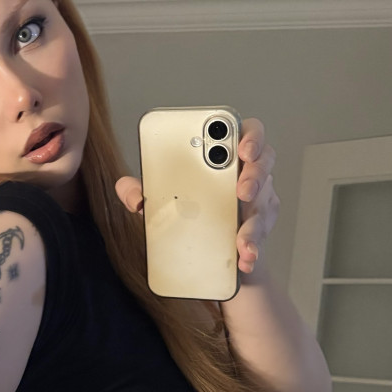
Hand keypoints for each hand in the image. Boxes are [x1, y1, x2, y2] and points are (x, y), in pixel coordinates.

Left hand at [114, 116, 280, 275]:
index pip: (247, 132)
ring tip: (241, 239)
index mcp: (226, 157)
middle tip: (242, 190)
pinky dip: (251, 250)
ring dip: (253, 223)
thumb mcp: (163, 198)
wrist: (203, 248)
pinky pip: (259, 238)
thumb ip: (144, 190)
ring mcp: (258, 202)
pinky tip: (243, 259)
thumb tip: (126, 189)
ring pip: (264, 206)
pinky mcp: (258, 230)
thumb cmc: (189, 210)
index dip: (250, 136)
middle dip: (255, 176)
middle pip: (264, 164)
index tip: (241, 147)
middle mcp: (248, 175)